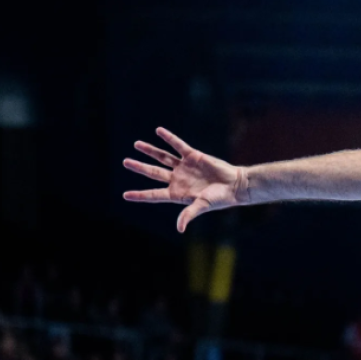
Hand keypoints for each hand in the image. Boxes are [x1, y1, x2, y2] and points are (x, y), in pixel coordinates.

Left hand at [123, 128, 245, 232]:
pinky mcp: (193, 156)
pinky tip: (159, 131)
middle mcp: (178, 179)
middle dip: (139, 167)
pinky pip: (178, 145)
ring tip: (136, 145)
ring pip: (162, 157)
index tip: (125, 195)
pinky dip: (169, 138)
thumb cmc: (220, 199)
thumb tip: (180, 229)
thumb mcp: (202, 206)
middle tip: (126, 162)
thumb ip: (189, 214)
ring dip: (150, 151)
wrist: (235, 185)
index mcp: (177, 193)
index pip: (154, 194)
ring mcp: (184, 167)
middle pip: (154, 172)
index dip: (140, 195)